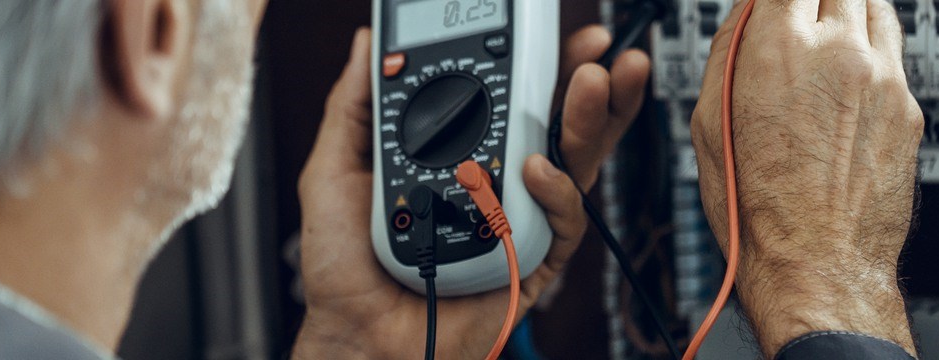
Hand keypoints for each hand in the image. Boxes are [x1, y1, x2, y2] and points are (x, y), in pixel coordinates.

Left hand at [293, 27, 649, 358]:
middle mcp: (497, 184)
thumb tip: (367, 45)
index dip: (539, 65)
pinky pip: (563, 223)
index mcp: (460, 155)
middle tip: (603, 53)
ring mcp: (518, 221)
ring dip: (591, 122)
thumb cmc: (343, 264)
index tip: (551, 35)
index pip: (511, 99)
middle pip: (557, 126)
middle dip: (589, 84)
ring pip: (574, 165)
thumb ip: (354, 104)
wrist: (355, 333)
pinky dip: (556, 193)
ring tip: (593, 85)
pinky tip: (537, 170)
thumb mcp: (335, 168)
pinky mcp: (531, 261)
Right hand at [691, 0, 920, 356]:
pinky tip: (847, 78)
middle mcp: (837, 52)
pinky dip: (870, 49)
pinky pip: (893, 52)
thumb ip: (727, 53)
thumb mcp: (708, 122)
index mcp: (778, 48)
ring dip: (845, 10)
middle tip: (794, 21)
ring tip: (825, 37)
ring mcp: (880, 76)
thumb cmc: (755, 206)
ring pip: (872, 5)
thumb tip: (742, 18)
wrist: (815, 261)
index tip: (766, 8)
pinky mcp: (907, 105)